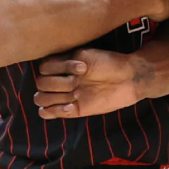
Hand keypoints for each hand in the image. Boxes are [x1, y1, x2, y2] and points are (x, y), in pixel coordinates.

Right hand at [34, 48, 152, 117]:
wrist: (129, 79)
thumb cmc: (109, 63)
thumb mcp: (86, 55)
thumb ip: (65, 61)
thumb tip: (44, 69)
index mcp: (62, 65)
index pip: (42, 68)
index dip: (58, 67)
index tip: (82, 68)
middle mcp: (60, 79)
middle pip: (40, 84)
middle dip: (57, 82)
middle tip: (79, 81)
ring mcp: (65, 95)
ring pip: (40, 98)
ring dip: (54, 96)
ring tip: (74, 94)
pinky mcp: (73, 110)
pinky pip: (48, 113)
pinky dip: (54, 110)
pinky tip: (71, 106)